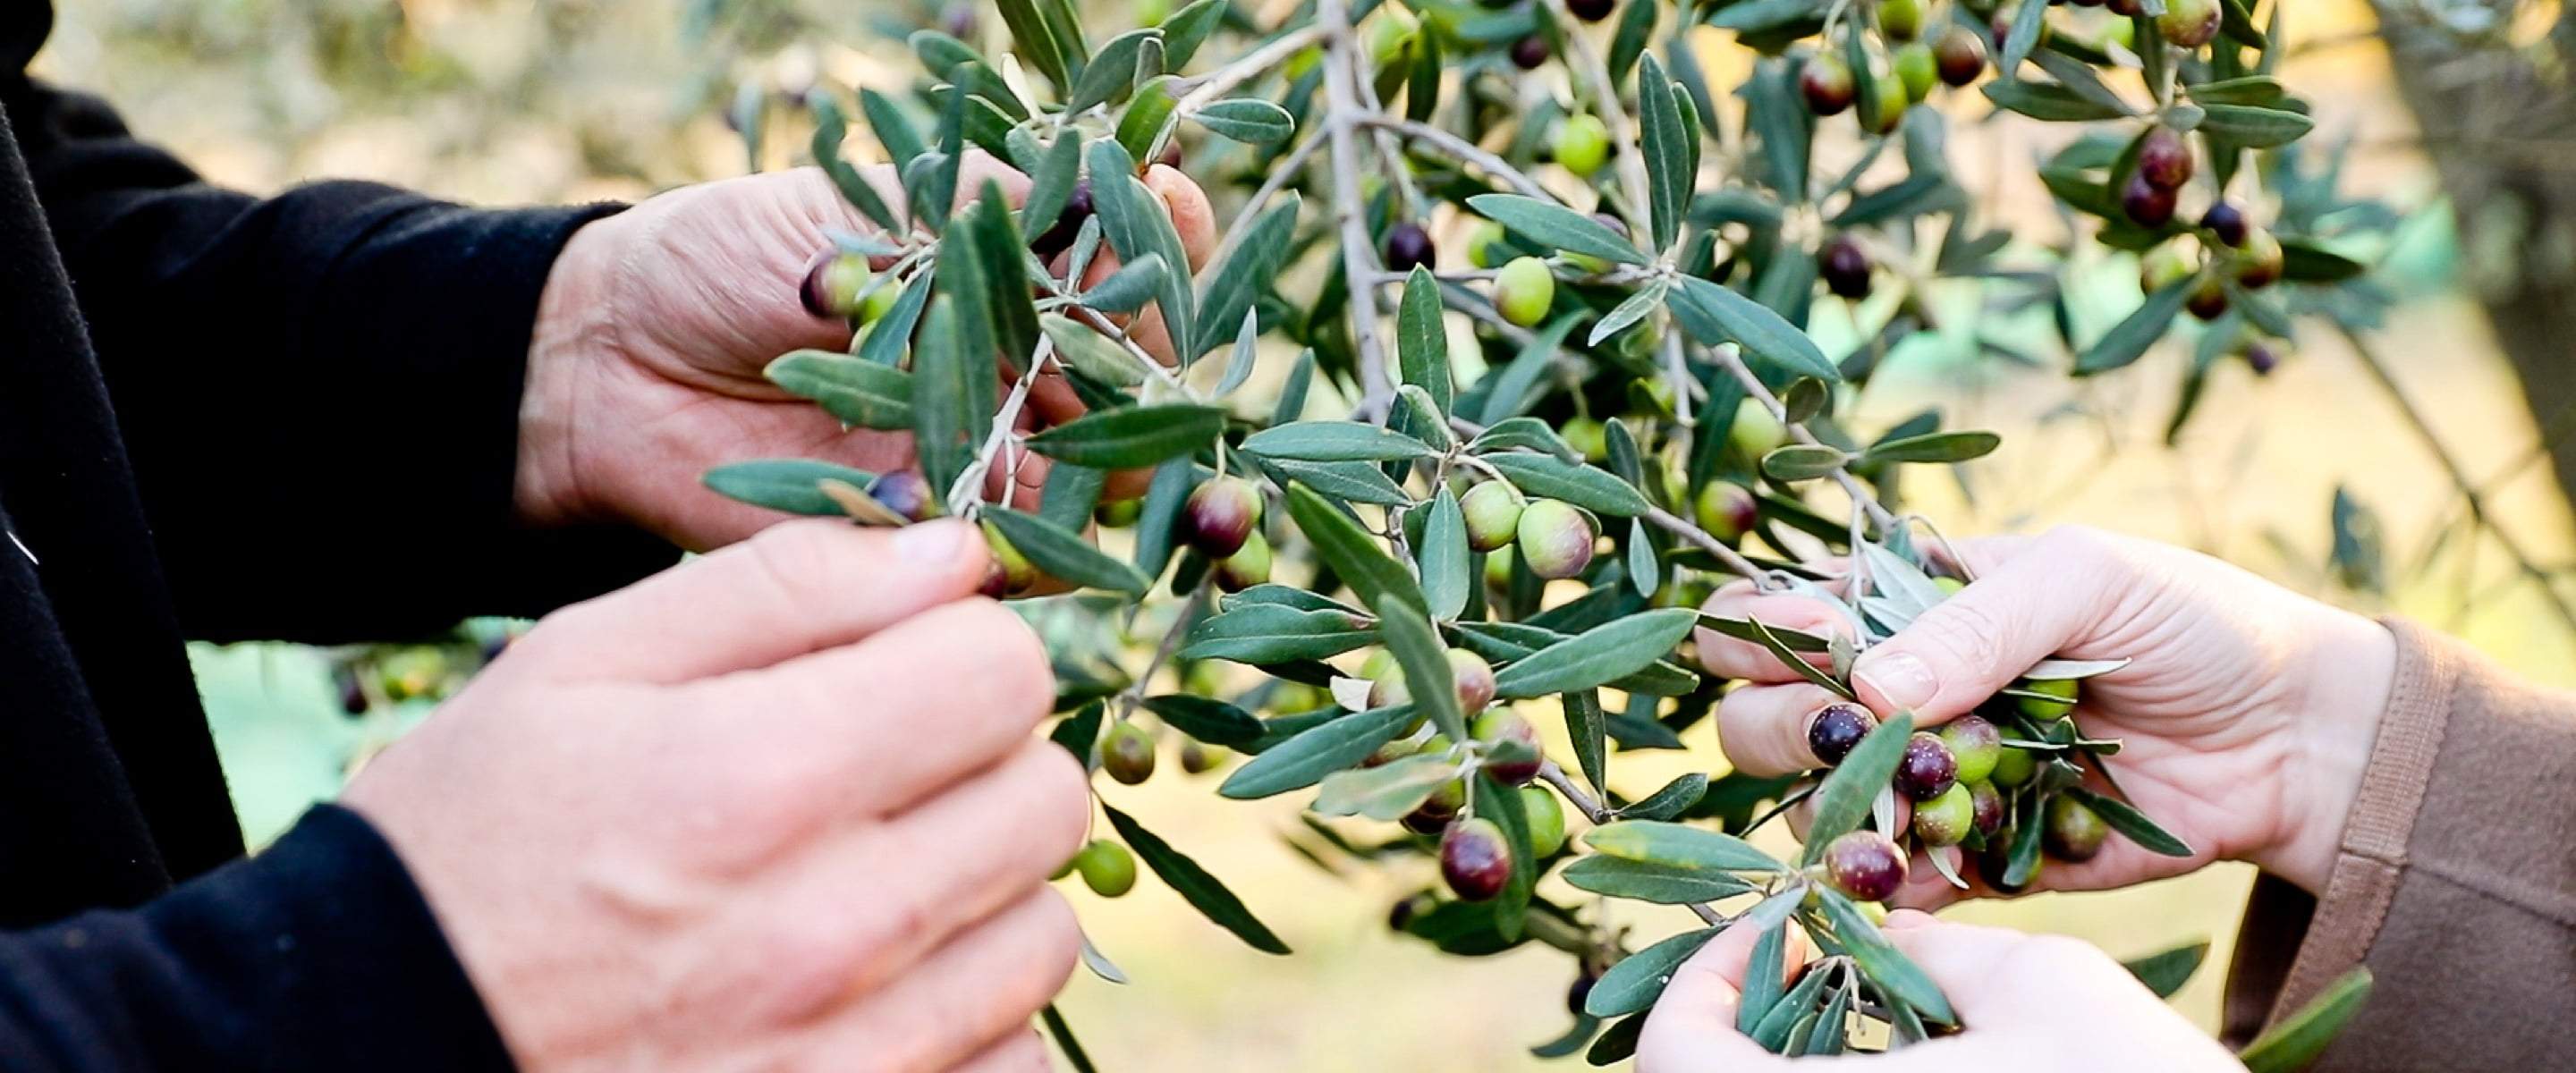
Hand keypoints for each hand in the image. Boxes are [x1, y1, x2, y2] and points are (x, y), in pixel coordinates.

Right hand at [342, 518, 1085, 1070]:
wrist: (375, 1045)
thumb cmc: (470, 844)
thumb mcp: (580, 667)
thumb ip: (785, 588)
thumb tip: (959, 549)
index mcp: (759, 778)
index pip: (1004, 674)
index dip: (967, 652)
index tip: (910, 670)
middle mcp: (829, 930)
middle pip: (1047, 799)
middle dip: (987, 763)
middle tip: (889, 774)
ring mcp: (854, 1054)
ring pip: (1044, 934)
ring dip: (986, 893)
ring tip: (872, 882)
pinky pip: (1016, 1061)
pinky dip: (970, 1018)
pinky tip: (876, 989)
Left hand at [516, 157, 1216, 549]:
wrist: (610, 366)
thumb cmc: (729, 258)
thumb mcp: (860, 205)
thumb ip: (987, 206)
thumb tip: (1116, 195)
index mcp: (1016, 276)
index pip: (1133, 264)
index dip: (1167, 248)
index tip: (1176, 217)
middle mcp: (1022, 370)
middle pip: (1140, 389)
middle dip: (1170, 392)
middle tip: (1188, 396)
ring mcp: (988, 458)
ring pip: (1098, 484)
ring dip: (1126, 485)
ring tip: (1143, 482)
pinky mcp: (936, 543)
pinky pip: (1015, 562)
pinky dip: (1042, 555)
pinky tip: (1042, 530)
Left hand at [1637, 910, 2241, 1070]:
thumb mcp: (2041, 983)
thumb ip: (1928, 943)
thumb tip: (1868, 924)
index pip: (1673, 1056)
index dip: (1697, 981)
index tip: (1776, 932)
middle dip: (1734, 1020)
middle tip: (1806, 964)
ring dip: (1778, 1063)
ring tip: (1856, 1012)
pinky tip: (1896, 1069)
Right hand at [1694, 524, 2393, 899]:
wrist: (2296, 738)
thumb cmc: (2190, 622)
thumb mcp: (2085, 581)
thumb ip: (1974, 626)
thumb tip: (1866, 686)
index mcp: (1909, 602)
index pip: (1780, 611)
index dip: (1759, 629)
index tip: (1803, 638)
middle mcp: (1900, 692)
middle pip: (1764, 716)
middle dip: (1784, 724)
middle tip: (1843, 728)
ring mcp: (1930, 779)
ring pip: (1816, 805)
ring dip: (1834, 808)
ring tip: (1891, 809)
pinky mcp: (1972, 859)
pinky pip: (1900, 882)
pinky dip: (1891, 882)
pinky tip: (1907, 870)